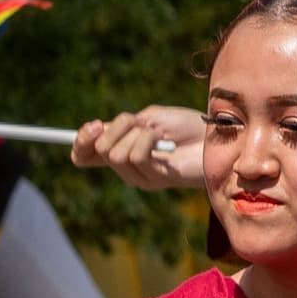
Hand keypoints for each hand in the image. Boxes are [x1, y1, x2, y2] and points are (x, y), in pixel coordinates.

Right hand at [74, 104, 207, 188]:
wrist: (215, 136)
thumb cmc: (187, 126)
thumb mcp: (149, 119)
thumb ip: (122, 126)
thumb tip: (96, 131)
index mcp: (121, 151)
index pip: (84, 156)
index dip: (81, 142)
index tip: (93, 125)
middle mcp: (127, 168)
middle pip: (100, 150)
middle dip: (118, 128)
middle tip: (142, 122)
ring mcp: (140, 176)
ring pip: (116, 153)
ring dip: (136, 134)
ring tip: (158, 133)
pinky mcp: (155, 178)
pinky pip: (135, 156)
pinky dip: (147, 140)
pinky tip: (164, 140)